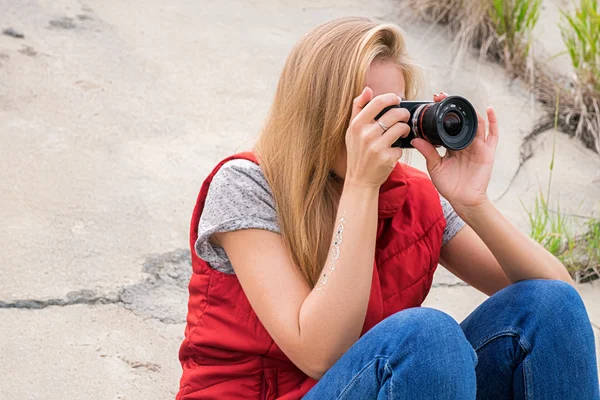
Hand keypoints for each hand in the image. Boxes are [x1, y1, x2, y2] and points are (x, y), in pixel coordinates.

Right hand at [344, 87, 410, 188]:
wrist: (359, 180)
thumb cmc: (357, 153)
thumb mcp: (352, 131)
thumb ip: (358, 108)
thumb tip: (368, 89)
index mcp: (356, 125)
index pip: (377, 102)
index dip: (391, 98)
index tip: (397, 100)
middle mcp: (365, 134)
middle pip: (394, 114)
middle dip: (403, 114)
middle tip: (404, 117)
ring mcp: (376, 147)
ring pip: (401, 128)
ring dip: (405, 129)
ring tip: (402, 131)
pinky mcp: (386, 158)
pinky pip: (401, 146)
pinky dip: (400, 148)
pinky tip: (394, 150)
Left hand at [411, 92, 498, 210]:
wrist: (463, 200)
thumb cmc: (449, 186)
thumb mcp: (435, 167)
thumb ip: (427, 152)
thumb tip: (415, 138)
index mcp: (452, 145)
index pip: (448, 125)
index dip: (442, 113)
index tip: (432, 101)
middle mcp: (465, 143)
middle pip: (461, 120)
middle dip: (453, 107)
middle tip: (441, 96)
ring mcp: (478, 146)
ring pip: (475, 123)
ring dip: (468, 111)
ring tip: (459, 101)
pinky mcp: (487, 151)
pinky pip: (493, 134)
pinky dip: (493, 120)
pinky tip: (488, 109)